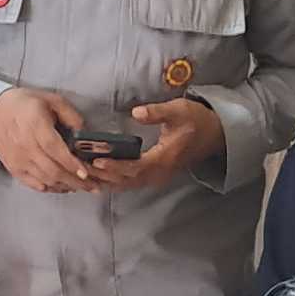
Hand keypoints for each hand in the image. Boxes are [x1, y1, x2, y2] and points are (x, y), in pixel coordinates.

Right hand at [0, 88, 94, 193]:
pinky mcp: (14, 168)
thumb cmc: (24, 104)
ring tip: (82, 186)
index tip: (85, 172)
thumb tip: (85, 134)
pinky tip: (63, 186)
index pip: (54, 148)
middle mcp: (24, 144)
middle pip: (52, 169)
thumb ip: (71, 115)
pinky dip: (51, 188)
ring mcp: (18, 159)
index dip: (70, 163)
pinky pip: (34, 184)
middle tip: (92, 185)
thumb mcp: (51, 99)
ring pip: (45, 179)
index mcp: (34, 124)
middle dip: (75, 181)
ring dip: (66, 186)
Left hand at [88, 99, 225, 191]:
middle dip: (103, 176)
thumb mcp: (179, 110)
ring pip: (126, 185)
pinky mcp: (153, 176)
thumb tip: (136, 112)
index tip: (97, 162)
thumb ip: (157, 113)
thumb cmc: (196, 120)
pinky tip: (97, 176)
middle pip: (126, 181)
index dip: (115, 167)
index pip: (135, 168)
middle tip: (79, 168)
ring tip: (82, 173)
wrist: (214, 134)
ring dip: (105, 181)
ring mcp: (156, 177)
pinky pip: (129, 183)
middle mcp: (158, 174)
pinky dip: (113, 181)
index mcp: (164, 160)